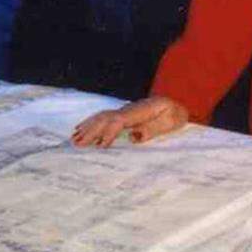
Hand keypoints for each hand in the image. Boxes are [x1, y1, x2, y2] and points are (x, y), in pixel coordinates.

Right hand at [71, 95, 188, 147]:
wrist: (178, 104)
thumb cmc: (175, 115)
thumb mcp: (170, 122)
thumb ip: (152, 129)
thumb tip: (132, 136)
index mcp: (141, 110)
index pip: (120, 120)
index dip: (108, 132)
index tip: (100, 147)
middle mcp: (130, 108)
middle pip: (107, 118)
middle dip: (92, 131)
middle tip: (76, 145)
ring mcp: (126, 109)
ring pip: (103, 116)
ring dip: (88, 127)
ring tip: (74, 139)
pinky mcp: (124, 114)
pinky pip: (105, 117)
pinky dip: (91, 122)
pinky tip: (81, 128)